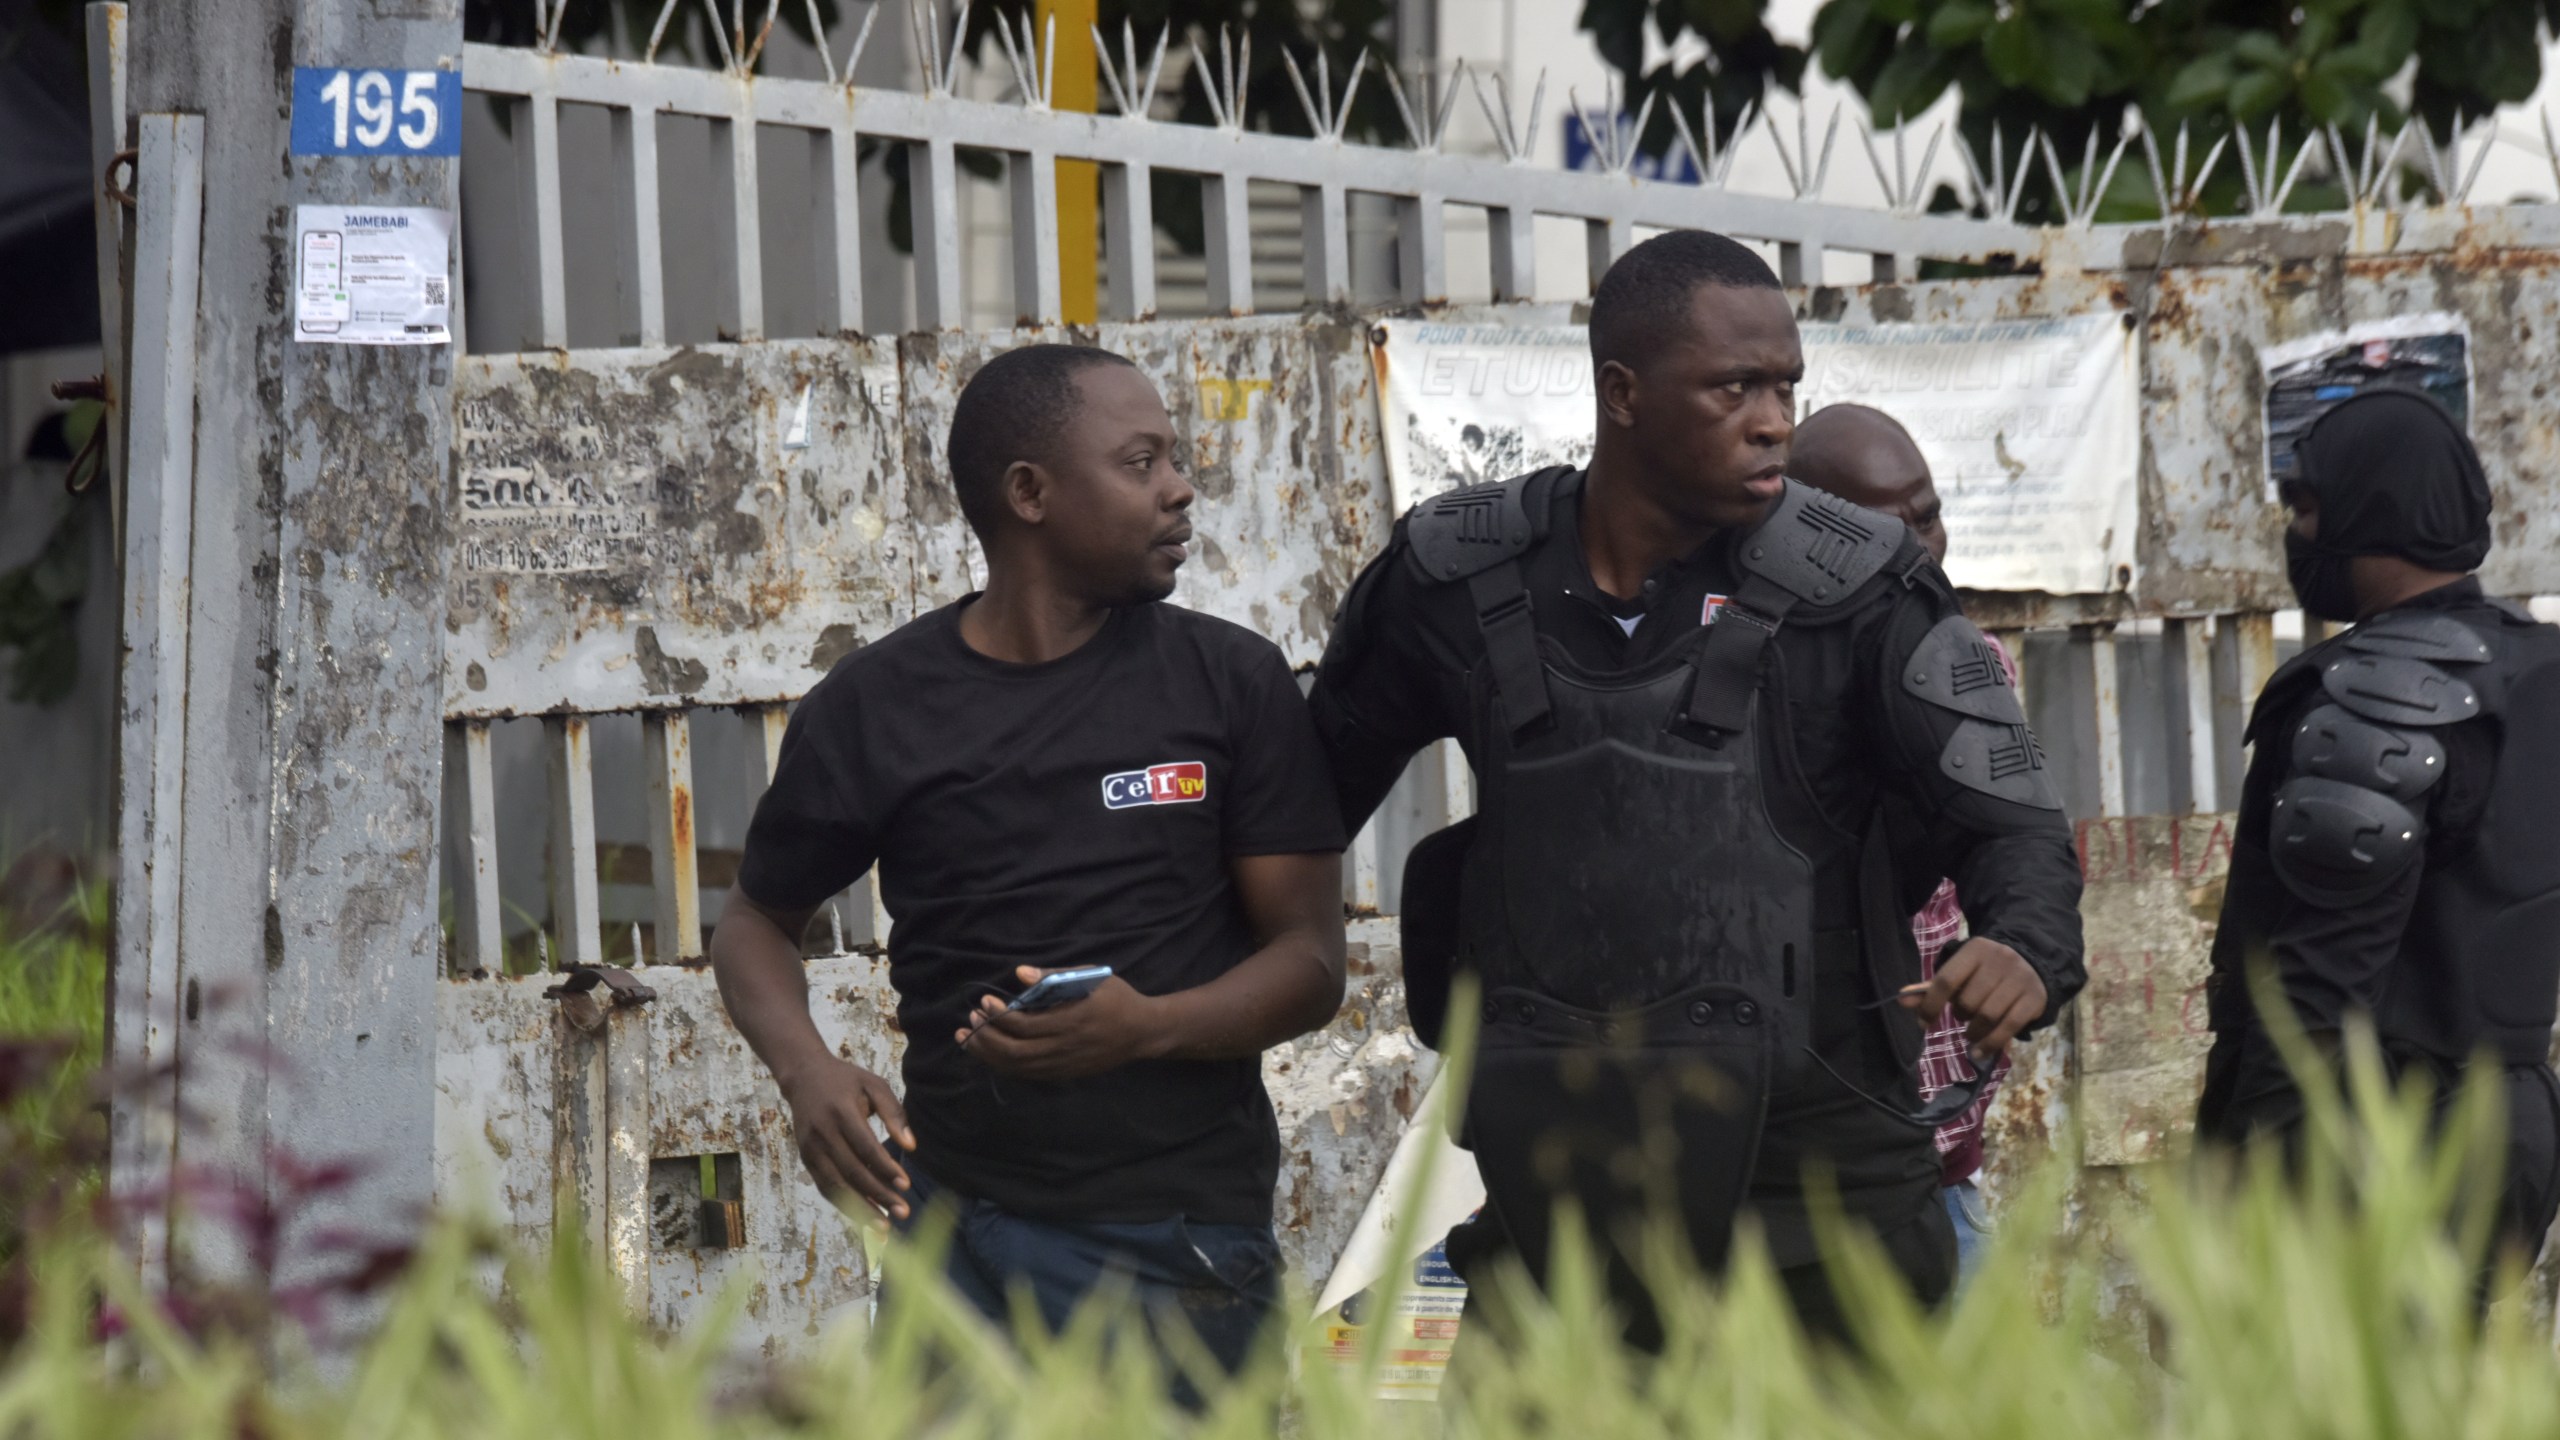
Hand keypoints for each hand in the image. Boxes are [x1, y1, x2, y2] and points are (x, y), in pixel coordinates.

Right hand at [778, 1057, 915, 1220]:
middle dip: (878, 1196)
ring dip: (860, 1209)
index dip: (885, 1169)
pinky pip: (825, 1187)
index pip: (866, 1147)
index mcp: (841, 1113)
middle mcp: (822, 1134)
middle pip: (852, 1172)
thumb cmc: (846, 1081)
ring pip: (836, 1186)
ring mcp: (811, 1149)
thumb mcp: (874, 1085)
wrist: (803, 1076)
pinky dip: (844, 1204)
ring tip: (883, 1227)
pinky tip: (864, 1216)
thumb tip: (911, 1146)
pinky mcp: (805, 1159)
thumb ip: (894, 1112)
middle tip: (902, 1213)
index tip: (905, 1185)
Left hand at [958, 966, 1165, 1080]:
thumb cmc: (1117, 998)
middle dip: (986, 1037)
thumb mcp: (1091, 977)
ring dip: (988, 1054)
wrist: (1142, 1032)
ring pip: (1017, 1067)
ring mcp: (1063, 1065)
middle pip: (1013, 1051)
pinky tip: (991, 1053)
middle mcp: (1064, 1048)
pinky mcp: (1063, 1074)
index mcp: (1071, 1021)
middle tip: (971, 1020)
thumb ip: (1054, 975)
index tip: (985, 1001)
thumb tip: (1020, 974)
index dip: (998, 1015)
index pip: (1024, 1025)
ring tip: (969, 1039)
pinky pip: (1027, 1074)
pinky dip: (1004, 1065)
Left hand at [1898, 937, 2046, 1058]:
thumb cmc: (1986, 970)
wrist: (2033, 961)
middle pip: (1968, 1001)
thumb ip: (1933, 988)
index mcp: (1975, 950)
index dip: (1931, 1005)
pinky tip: (1979, 1052)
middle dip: (1960, 1015)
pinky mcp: (2035, 998)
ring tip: (1971, 1034)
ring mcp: (2020, 979)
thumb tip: (1901, 1000)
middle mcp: (2000, 960)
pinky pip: (2009, 1027)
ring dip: (1974, 1032)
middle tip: (1963, 1016)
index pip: (1946, 980)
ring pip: (1988, 1016)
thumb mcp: (1961, 971)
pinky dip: (1991, 1044)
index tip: (1923, 1023)